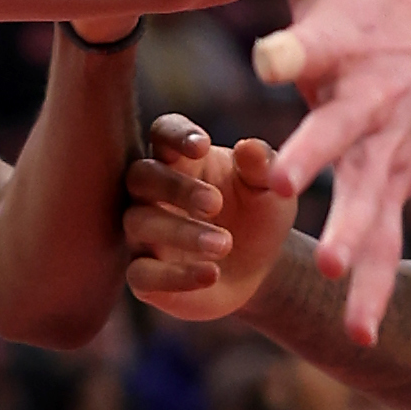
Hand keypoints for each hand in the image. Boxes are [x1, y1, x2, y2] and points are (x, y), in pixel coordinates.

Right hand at [124, 115, 293, 319]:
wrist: (261, 270)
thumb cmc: (258, 217)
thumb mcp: (271, 191)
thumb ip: (262, 167)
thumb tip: (249, 147)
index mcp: (181, 160)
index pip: (163, 133)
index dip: (175, 135)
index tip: (202, 147)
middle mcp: (151, 193)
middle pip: (140, 175)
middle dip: (174, 187)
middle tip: (215, 203)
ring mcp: (142, 235)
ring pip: (139, 222)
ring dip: (181, 232)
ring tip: (225, 244)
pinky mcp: (144, 276)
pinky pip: (142, 274)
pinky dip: (175, 276)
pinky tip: (211, 274)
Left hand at [244, 0, 410, 343]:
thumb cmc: (371, 1)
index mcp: (344, 45)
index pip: (312, 40)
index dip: (290, 45)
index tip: (267, 56)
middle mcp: (367, 102)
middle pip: (335, 130)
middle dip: (310, 155)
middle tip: (279, 179)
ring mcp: (387, 151)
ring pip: (367, 199)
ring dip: (349, 235)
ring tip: (327, 269)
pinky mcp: (396, 186)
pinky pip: (382, 244)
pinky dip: (372, 288)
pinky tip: (358, 335)